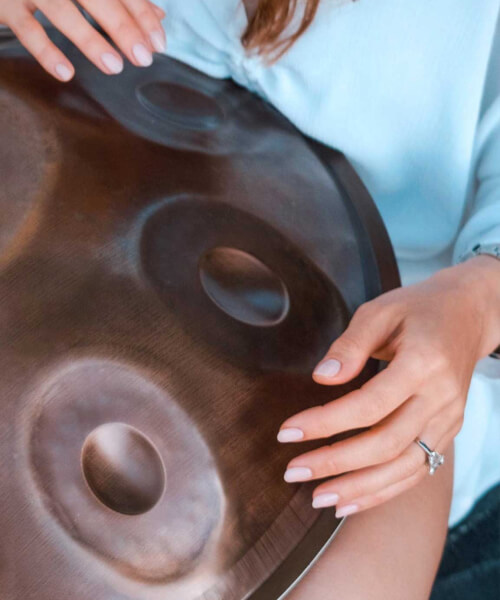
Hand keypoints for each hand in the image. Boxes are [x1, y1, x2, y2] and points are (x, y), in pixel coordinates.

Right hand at [0, 0, 165, 80]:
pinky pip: (27, 29)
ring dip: (90, 40)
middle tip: (143, 57)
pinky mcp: (4, 4)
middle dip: (123, 27)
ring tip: (115, 67)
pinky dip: (46, 52)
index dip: (141, 14)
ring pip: (62, 12)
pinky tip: (66, 72)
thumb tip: (157, 16)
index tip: (159, 43)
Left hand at [278, 256, 499, 517]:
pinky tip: (351, 502)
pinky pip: (417, 471)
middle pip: (385, 443)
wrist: (468, 314)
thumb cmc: (418, 308)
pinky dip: (384, 491)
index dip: (326, 423)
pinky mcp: (448, 431)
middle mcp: (441, 397)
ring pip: (404, 467)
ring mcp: (449, 419)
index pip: (369, 405)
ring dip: (358, 488)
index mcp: (423, 362)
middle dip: (335, 462)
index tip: (287, 432)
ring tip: (318, 498)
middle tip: (292, 471)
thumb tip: (321, 378)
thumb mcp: (380, 311)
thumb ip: (350, 344)